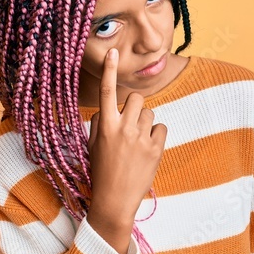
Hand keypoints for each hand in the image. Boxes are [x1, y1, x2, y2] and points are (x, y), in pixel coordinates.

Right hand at [85, 48, 166, 253]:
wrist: (115, 201)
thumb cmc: (100, 172)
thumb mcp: (93, 146)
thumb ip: (99, 123)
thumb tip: (107, 110)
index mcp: (104, 127)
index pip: (106, 92)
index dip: (109, 71)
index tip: (112, 53)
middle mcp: (123, 129)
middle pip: (135, 99)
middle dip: (135, 106)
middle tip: (130, 122)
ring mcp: (141, 139)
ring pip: (150, 113)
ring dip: (145, 122)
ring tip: (137, 141)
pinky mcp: (156, 150)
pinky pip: (161, 129)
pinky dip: (155, 136)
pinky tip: (147, 149)